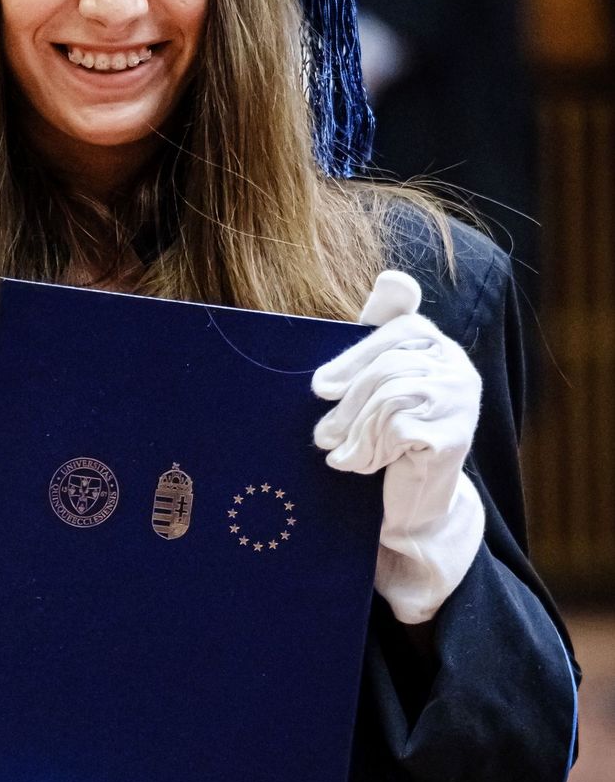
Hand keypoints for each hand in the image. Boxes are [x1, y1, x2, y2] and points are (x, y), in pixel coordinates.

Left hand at [312, 270, 484, 624]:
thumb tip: (395, 277)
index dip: (353, 358)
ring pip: (390, 399)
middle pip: (389, 368)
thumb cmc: (382, 437)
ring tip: (339, 453)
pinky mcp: (456, 437)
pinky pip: (397, 430)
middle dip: (347, 404)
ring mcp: (462, 402)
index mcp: (436, 345)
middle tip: (321, 434)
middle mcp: (457, 367)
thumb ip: (373, 337)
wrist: (410, 504)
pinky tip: (359, 466)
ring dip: (354, 432)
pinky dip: (368, 451)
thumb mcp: (372, 384)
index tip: (319, 388)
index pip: (397, 329)